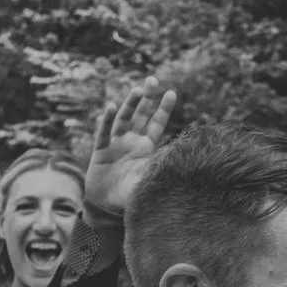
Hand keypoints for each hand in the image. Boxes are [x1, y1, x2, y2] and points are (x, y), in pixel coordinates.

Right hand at [81, 80, 177, 217]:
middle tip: (153, 79)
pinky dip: (107, 120)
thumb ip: (162, 169)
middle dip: (147, 98)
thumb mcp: (150, 180)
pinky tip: (112, 106)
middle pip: (140, 115)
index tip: (172, 92)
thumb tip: (185, 160)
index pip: (157, 124)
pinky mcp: (101, 150)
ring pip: (123, 119)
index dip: (163, 109)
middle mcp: (131, 142)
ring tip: (139, 90)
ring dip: (130, 104)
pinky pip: (104, 132)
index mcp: (146, 148)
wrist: (106, 206)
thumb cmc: (131, 195)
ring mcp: (115, 144)